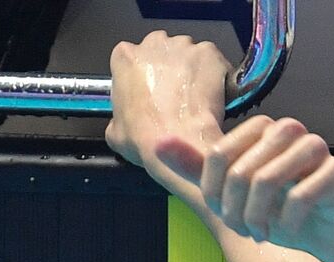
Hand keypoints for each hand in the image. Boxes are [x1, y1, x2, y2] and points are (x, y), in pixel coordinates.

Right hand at [105, 31, 228, 193]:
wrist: (178, 144)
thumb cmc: (147, 138)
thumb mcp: (115, 132)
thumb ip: (118, 117)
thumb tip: (122, 124)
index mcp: (125, 57)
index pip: (133, 56)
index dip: (144, 74)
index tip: (151, 90)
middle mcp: (154, 45)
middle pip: (163, 49)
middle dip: (169, 68)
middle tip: (176, 95)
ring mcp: (183, 47)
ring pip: (190, 53)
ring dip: (193, 71)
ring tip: (197, 98)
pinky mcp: (209, 55)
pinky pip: (216, 62)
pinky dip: (218, 76)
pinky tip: (215, 97)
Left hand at [155, 115, 333, 261]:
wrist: (327, 237)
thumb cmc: (280, 213)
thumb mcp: (232, 193)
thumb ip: (197, 167)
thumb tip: (158, 143)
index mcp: (261, 127)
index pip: (218, 155)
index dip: (213, 193)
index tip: (223, 216)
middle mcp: (288, 129)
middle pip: (240, 170)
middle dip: (235, 210)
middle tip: (244, 230)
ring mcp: (314, 147)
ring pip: (267, 181)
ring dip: (259, 217)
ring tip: (262, 233)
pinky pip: (299, 197)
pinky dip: (287, 222)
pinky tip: (289, 230)